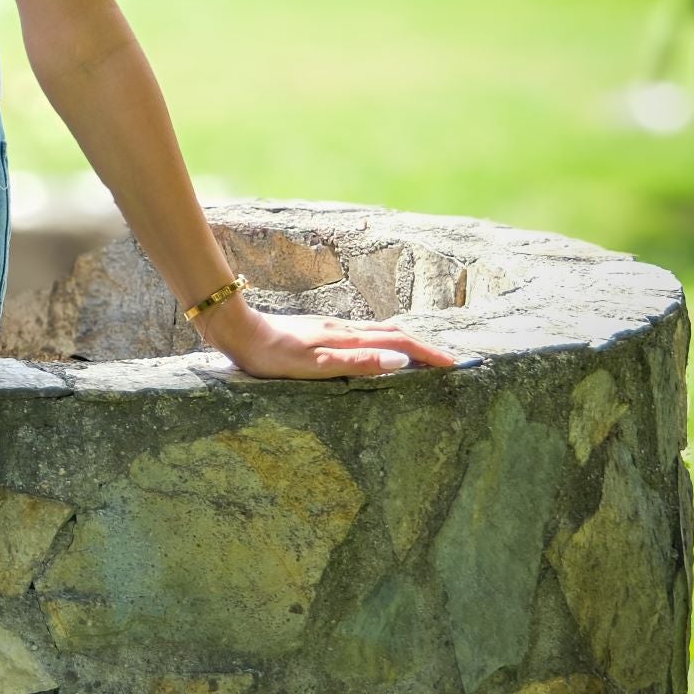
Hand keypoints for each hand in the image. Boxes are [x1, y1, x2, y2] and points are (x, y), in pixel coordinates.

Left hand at [196, 295, 456, 381]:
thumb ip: (357, 363)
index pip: (400, 344)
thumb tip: (401, 361)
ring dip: (405, 344)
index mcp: (347, 339)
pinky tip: (374, 350)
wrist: (237, 331)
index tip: (456, 365)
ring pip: (378, 333)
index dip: (429, 354)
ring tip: (422, 356)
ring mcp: (330, 329)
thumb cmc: (271, 355)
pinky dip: (381, 343)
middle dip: (425, 348)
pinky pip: (361, 336)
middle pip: (394, 335)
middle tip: (450, 362)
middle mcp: (343, 330)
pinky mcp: (317, 332)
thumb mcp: (315, 365)